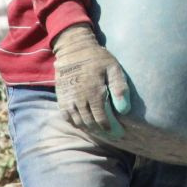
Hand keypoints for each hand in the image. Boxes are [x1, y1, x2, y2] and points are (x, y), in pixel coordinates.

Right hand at [52, 23, 129, 137]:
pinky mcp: (62, 100)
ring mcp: (69, 101)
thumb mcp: (113, 68)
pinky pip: (69, 119)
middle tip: (113, 136)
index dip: (112, 129)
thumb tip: (124, 110)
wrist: (73, 49)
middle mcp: (80, 100)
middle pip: (92, 124)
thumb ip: (119, 88)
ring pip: (80, 124)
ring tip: (102, 133)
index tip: (120, 134)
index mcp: (94, 93)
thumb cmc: (97, 58)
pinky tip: (87, 125)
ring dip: (91, 131)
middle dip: (103, 133)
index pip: (103, 120)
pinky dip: (78, 125)